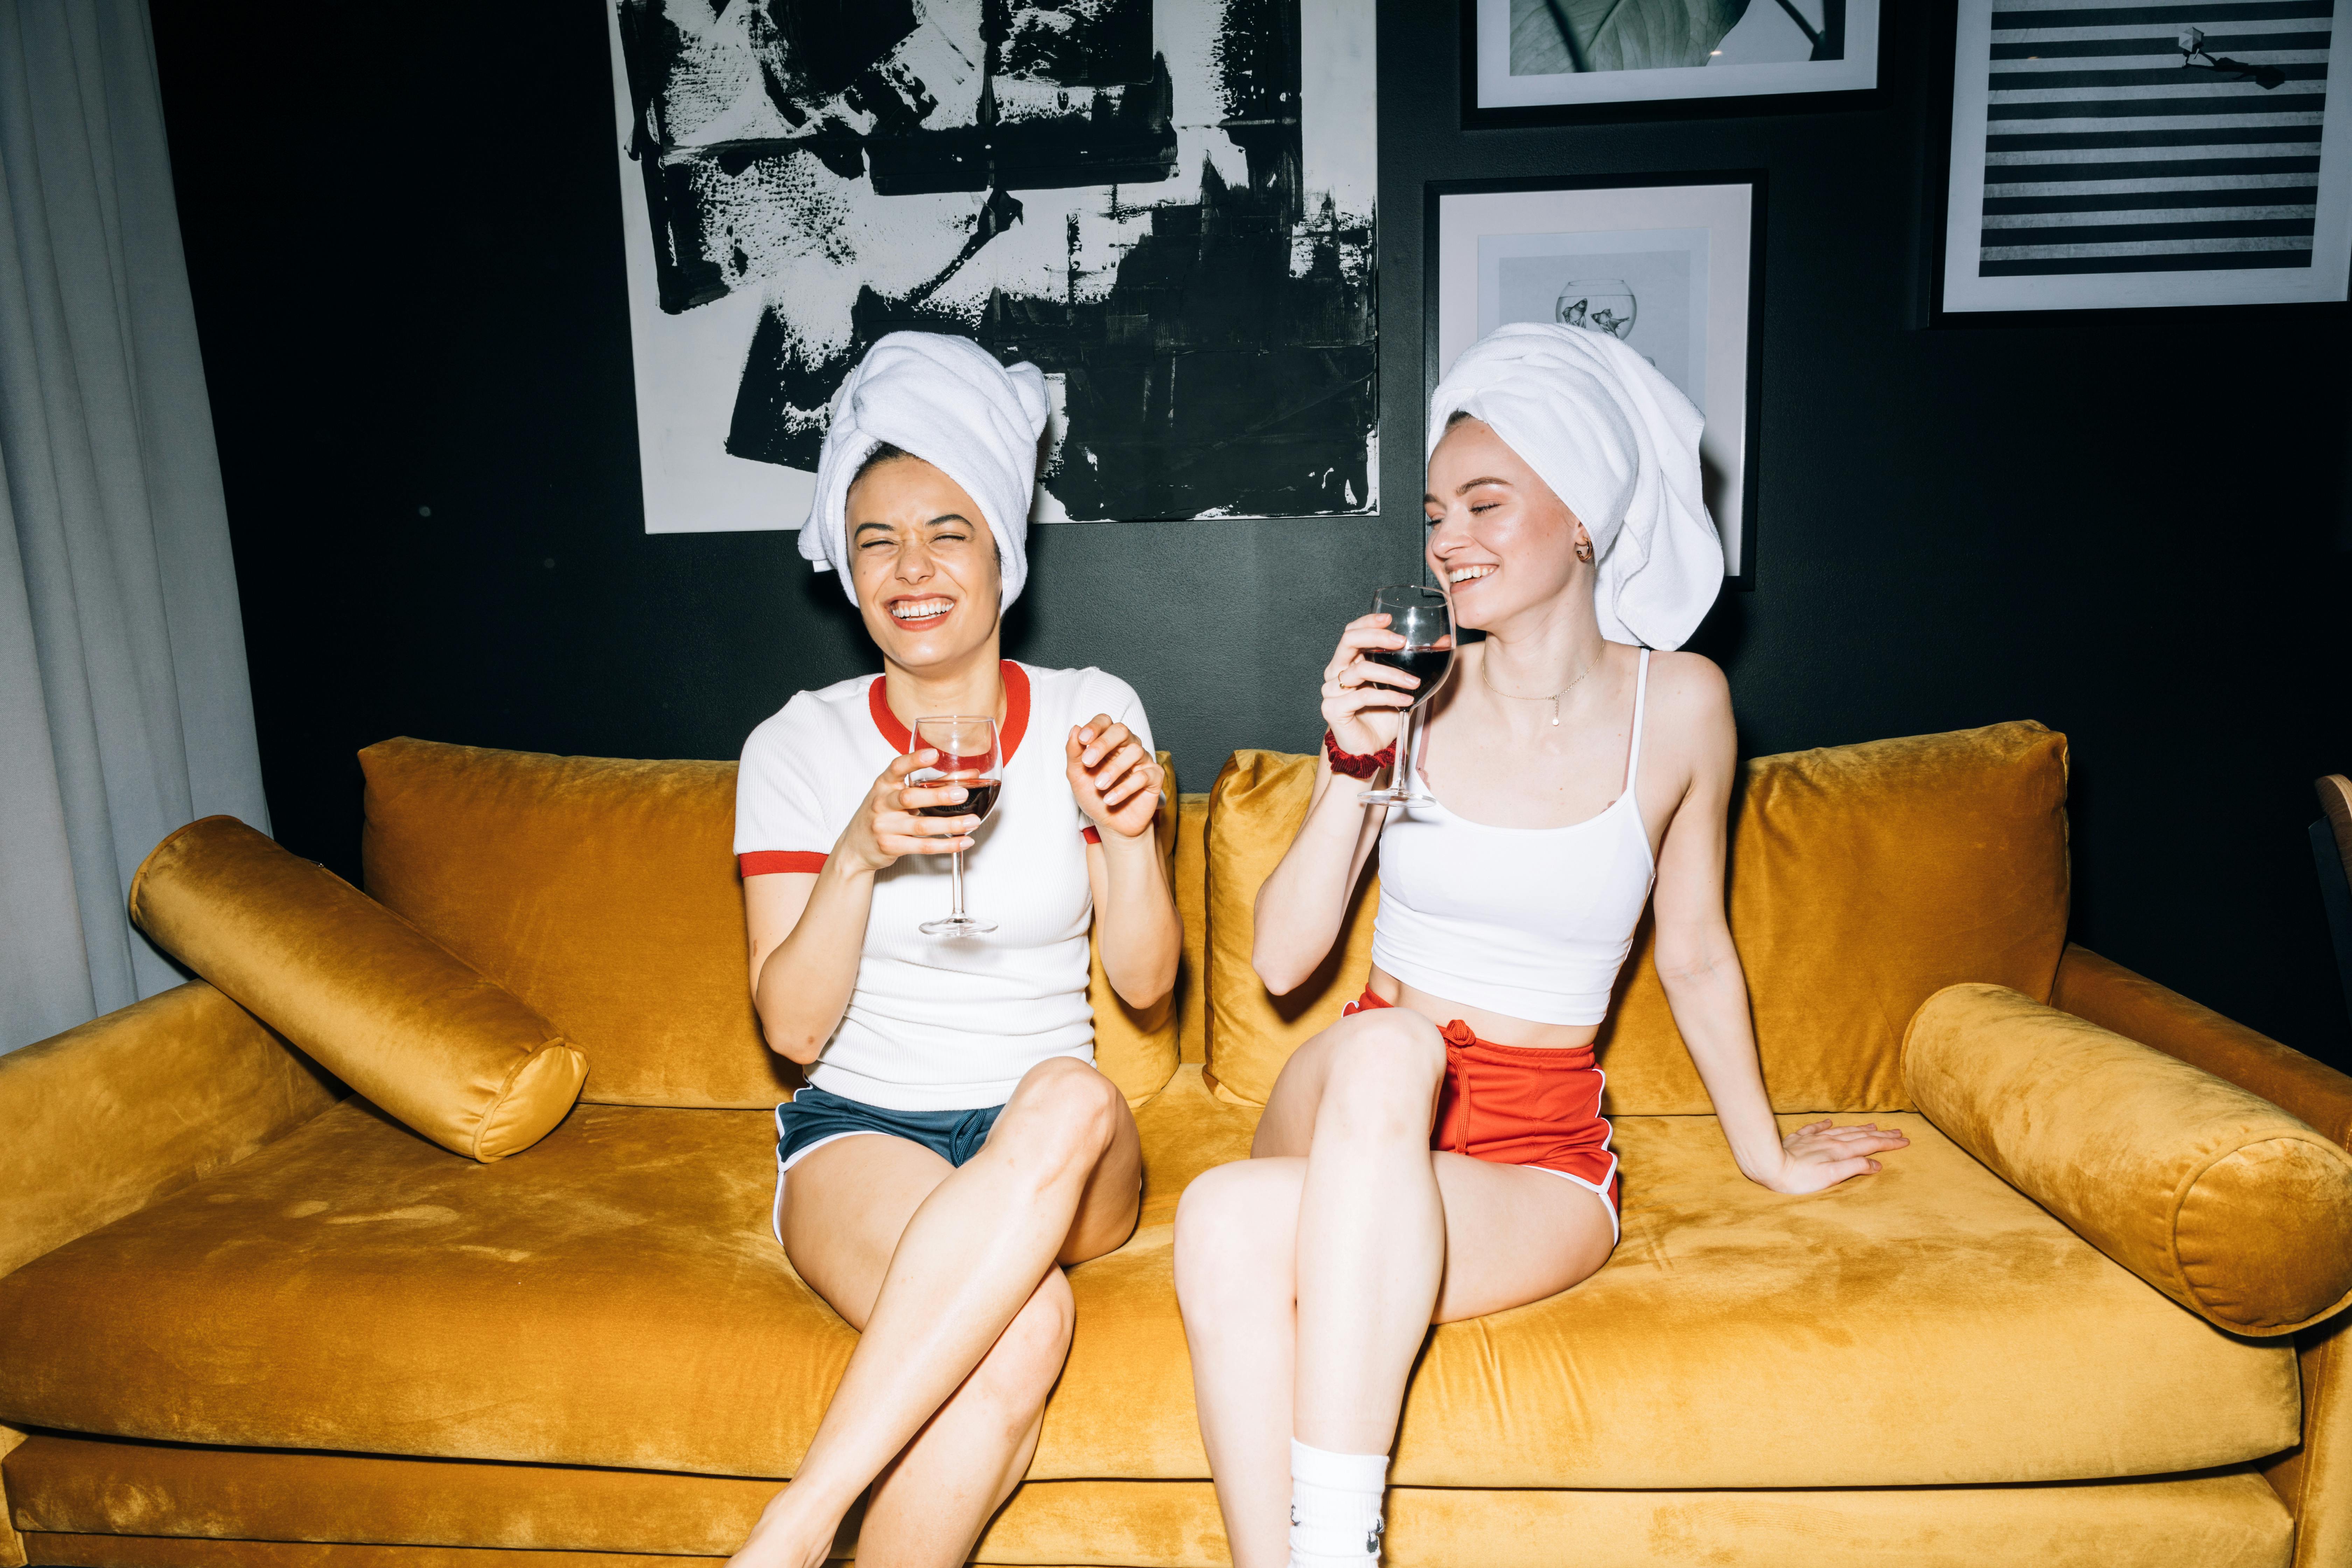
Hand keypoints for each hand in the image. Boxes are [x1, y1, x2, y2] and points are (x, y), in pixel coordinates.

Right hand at [837, 749, 978, 872]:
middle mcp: (882, 804)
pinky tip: (964, 841)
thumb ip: (929, 784)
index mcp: (883, 784)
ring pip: (921, 826)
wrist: (856, 847)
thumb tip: (968, 775)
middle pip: (909, 798)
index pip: (897, 767)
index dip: (914, 760)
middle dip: (937, 795)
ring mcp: (885, 827)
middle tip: (961, 794)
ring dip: (950, 824)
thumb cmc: (882, 815)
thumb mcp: (897, 794)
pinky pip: (923, 847)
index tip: (933, 754)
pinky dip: (947, 845)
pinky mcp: (891, 847)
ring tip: (973, 821)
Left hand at [1067, 715, 1161, 839]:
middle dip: (1103, 744)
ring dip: (1113, 769)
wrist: (1111, 825)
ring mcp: (1142, 761)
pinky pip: (1144, 775)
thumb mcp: (1077, 776)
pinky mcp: (1154, 777)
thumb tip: (1074, 728)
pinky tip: (1110, 799)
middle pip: (1121, 730)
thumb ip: (1074, 753)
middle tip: (1088, 762)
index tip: (1082, 739)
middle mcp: (1127, 746)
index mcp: (1108, 742)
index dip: (1095, 727)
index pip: (1105, 722)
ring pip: (1134, 751)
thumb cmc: (1094, 797)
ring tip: (1099, 786)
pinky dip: (1125, 788)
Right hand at [1321, 613, 1425, 756]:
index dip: (1368, 622)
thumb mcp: (1400, 686)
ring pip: (1361, 669)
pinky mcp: (1333, 709)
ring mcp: (1331, 690)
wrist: (1369, 749)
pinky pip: (1364, 696)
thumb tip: (1442, 643)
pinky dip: (1389, 697)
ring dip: (1392, 674)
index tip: (1390, 618)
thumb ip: (1413, 664)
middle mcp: (1335, 672)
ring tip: (1413, 682)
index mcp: (1347, 662)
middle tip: (1401, 642)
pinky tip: (1406, 701)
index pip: (1351, 632)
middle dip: (1377, 637)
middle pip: (1349, 641)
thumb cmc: (1381, 716)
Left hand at [1759, 1119, 1910, 1194]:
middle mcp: (1829, 1142)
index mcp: (1839, 1152)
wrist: (1768, 1167)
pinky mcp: (1798, 1140)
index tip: (1905, 1141)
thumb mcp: (1831, 1177)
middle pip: (1860, 1136)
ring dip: (1859, 1129)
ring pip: (1842, 1131)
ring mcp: (1813, 1140)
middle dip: (1881, 1135)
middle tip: (1898, 1132)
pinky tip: (1829, 1122)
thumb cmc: (1799, 1178)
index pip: (1870, 1145)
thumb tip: (1876, 1163)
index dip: (1888, 1143)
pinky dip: (1825, 1125)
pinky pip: (1814, 1129)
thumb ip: (1854, 1167)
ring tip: (1873, 1126)